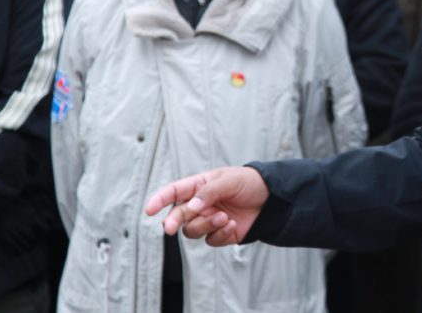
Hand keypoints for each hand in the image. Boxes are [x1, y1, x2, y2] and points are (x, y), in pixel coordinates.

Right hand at [145, 166, 268, 245]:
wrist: (272, 199)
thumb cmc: (250, 183)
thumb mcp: (230, 180)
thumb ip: (210, 192)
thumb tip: (191, 206)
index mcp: (200, 186)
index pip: (174, 192)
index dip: (160, 200)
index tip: (149, 210)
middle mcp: (201, 205)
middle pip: (178, 216)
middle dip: (172, 221)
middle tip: (170, 228)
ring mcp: (209, 220)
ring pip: (193, 231)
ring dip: (206, 226)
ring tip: (225, 218)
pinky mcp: (220, 234)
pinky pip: (211, 241)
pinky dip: (220, 235)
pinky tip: (233, 225)